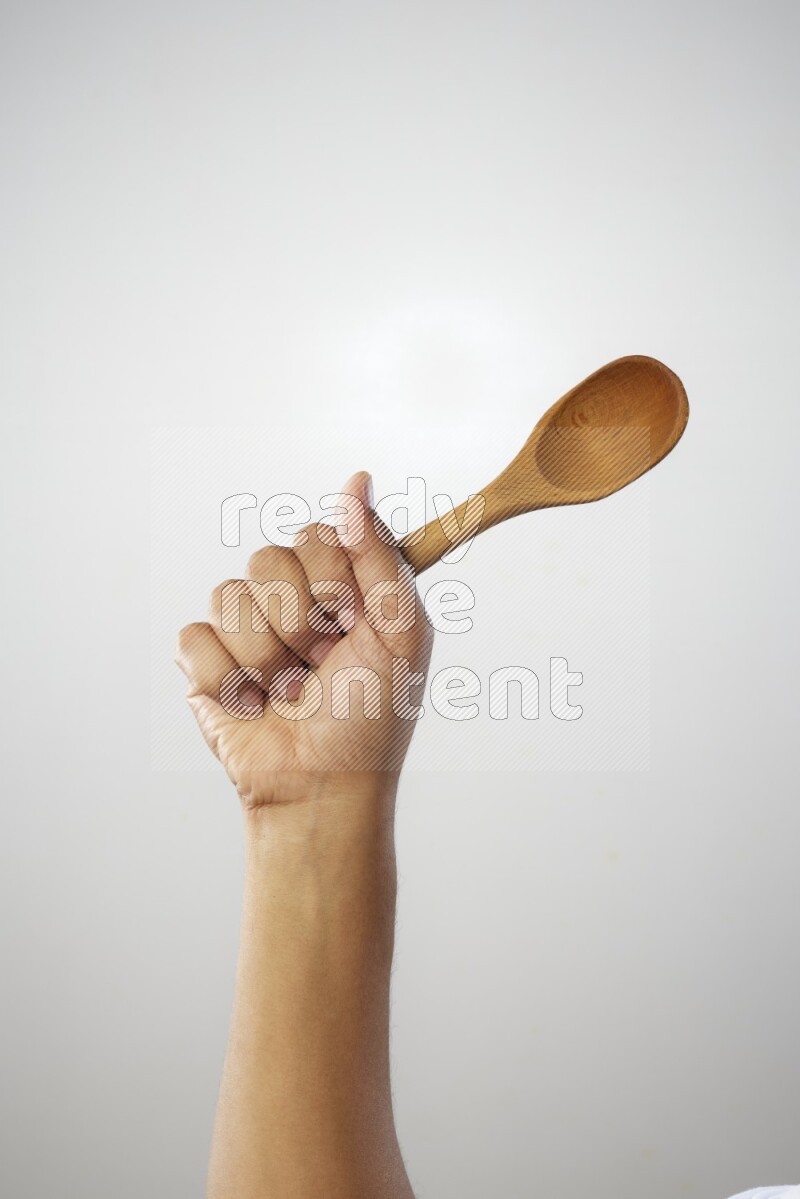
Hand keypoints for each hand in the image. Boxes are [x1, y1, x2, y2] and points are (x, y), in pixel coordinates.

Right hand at [176, 471, 433, 808]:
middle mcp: (288, 598)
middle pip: (267, 560)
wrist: (324, 787)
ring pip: (229, 597)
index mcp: (336, 585)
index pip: (315, 535)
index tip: (350, 624)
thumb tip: (357, 481)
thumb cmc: (371, 718)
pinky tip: (253, 704)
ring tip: (289, 692)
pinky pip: (195, 636)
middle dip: (299, 625)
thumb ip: (379, 553)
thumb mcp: (401, 632)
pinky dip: (227, 679)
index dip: (331, 582)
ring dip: (266, 659)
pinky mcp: (204, 661)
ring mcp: (243, 628)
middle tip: (321, 665)